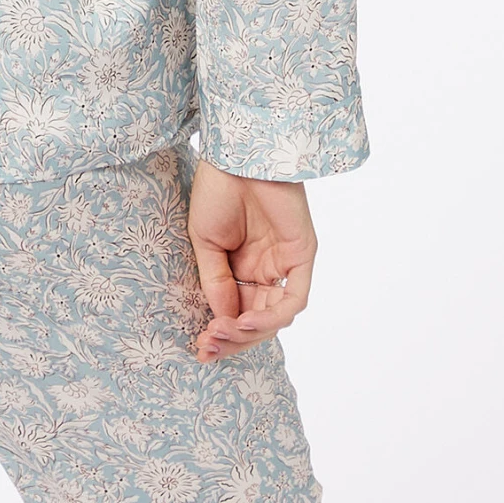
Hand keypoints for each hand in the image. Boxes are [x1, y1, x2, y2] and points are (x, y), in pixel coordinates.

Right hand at [187, 157, 315, 362]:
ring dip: (249, 331)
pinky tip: (246, 319)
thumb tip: (224, 322)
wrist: (235, 156)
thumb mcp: (205, 243)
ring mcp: (286, 263)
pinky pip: (294, 298)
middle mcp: (266, 269)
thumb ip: (217, 283)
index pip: (238, 312)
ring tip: (221, 331)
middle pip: (257, 320)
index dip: (222, 334)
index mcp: (242, 266)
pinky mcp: (302, 255)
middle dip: (233, 338)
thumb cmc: (217, 190)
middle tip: (208, 344)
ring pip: (275, 315)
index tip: (200, 346)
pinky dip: (272, 316)